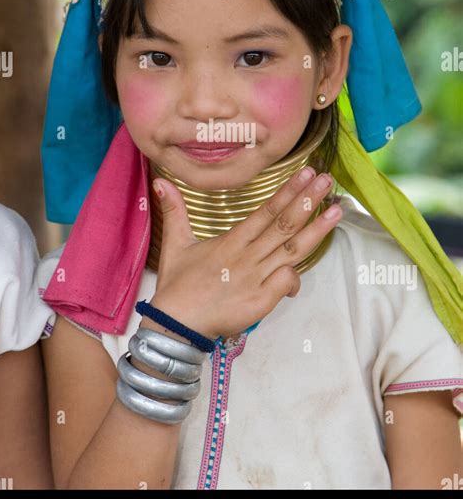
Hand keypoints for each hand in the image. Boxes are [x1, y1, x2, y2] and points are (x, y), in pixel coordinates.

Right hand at [148, 167, 340, 339]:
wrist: (175, 324)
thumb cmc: (177, 285)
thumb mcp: (175, 244)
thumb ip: (174, 211)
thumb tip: (162, 182)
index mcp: (231, 241)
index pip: (266, 211)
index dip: (287, 192)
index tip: (305, 174)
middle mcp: (247, 256)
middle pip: (284, 225)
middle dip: (308, 201)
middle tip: (327, 181)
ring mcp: (256, 279)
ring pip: (292, 250)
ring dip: (316, 230)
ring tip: (336, 210)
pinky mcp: (260, 301)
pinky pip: (286, 282)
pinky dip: (297, 274)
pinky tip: (307, 264)